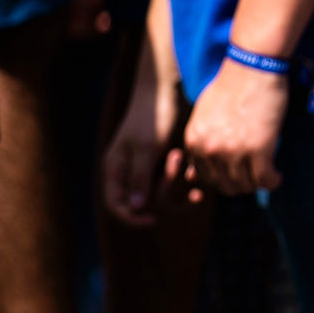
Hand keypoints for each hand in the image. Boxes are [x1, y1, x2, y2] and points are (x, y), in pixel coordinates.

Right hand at [104, 74, 186, 224]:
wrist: (169, 92)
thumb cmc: (153, 116)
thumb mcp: (147, 147)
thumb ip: (140, 178)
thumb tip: (135, 208)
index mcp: (116, 169)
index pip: (116, 206)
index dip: (131, 218)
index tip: (153, 220)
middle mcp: (131, 173)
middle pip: (144, 203)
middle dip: (164, 190)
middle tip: (176, 161)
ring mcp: (149, 169)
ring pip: (163, 197)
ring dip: (179, 188)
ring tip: (191, 168)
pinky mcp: (166, 165)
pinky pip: (176, 186)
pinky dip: (186, 183)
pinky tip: (197, 175)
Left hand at [181, 58, 287, 196]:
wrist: (253, 67)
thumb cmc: (232, 85)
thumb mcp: (204, 113)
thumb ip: (202, 138)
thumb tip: (201, 165)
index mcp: (194, 140)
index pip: (205, 177)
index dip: (224, 178)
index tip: (238, 173)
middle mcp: (209, 149)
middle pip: (225, 185)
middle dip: (241, 185)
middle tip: (254, 176)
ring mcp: (233, 151)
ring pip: (245, 185)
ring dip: (257, 184)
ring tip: (268, 176)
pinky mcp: (258, 149)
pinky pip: (265, 179)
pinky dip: (272, 182)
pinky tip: (277, 176)